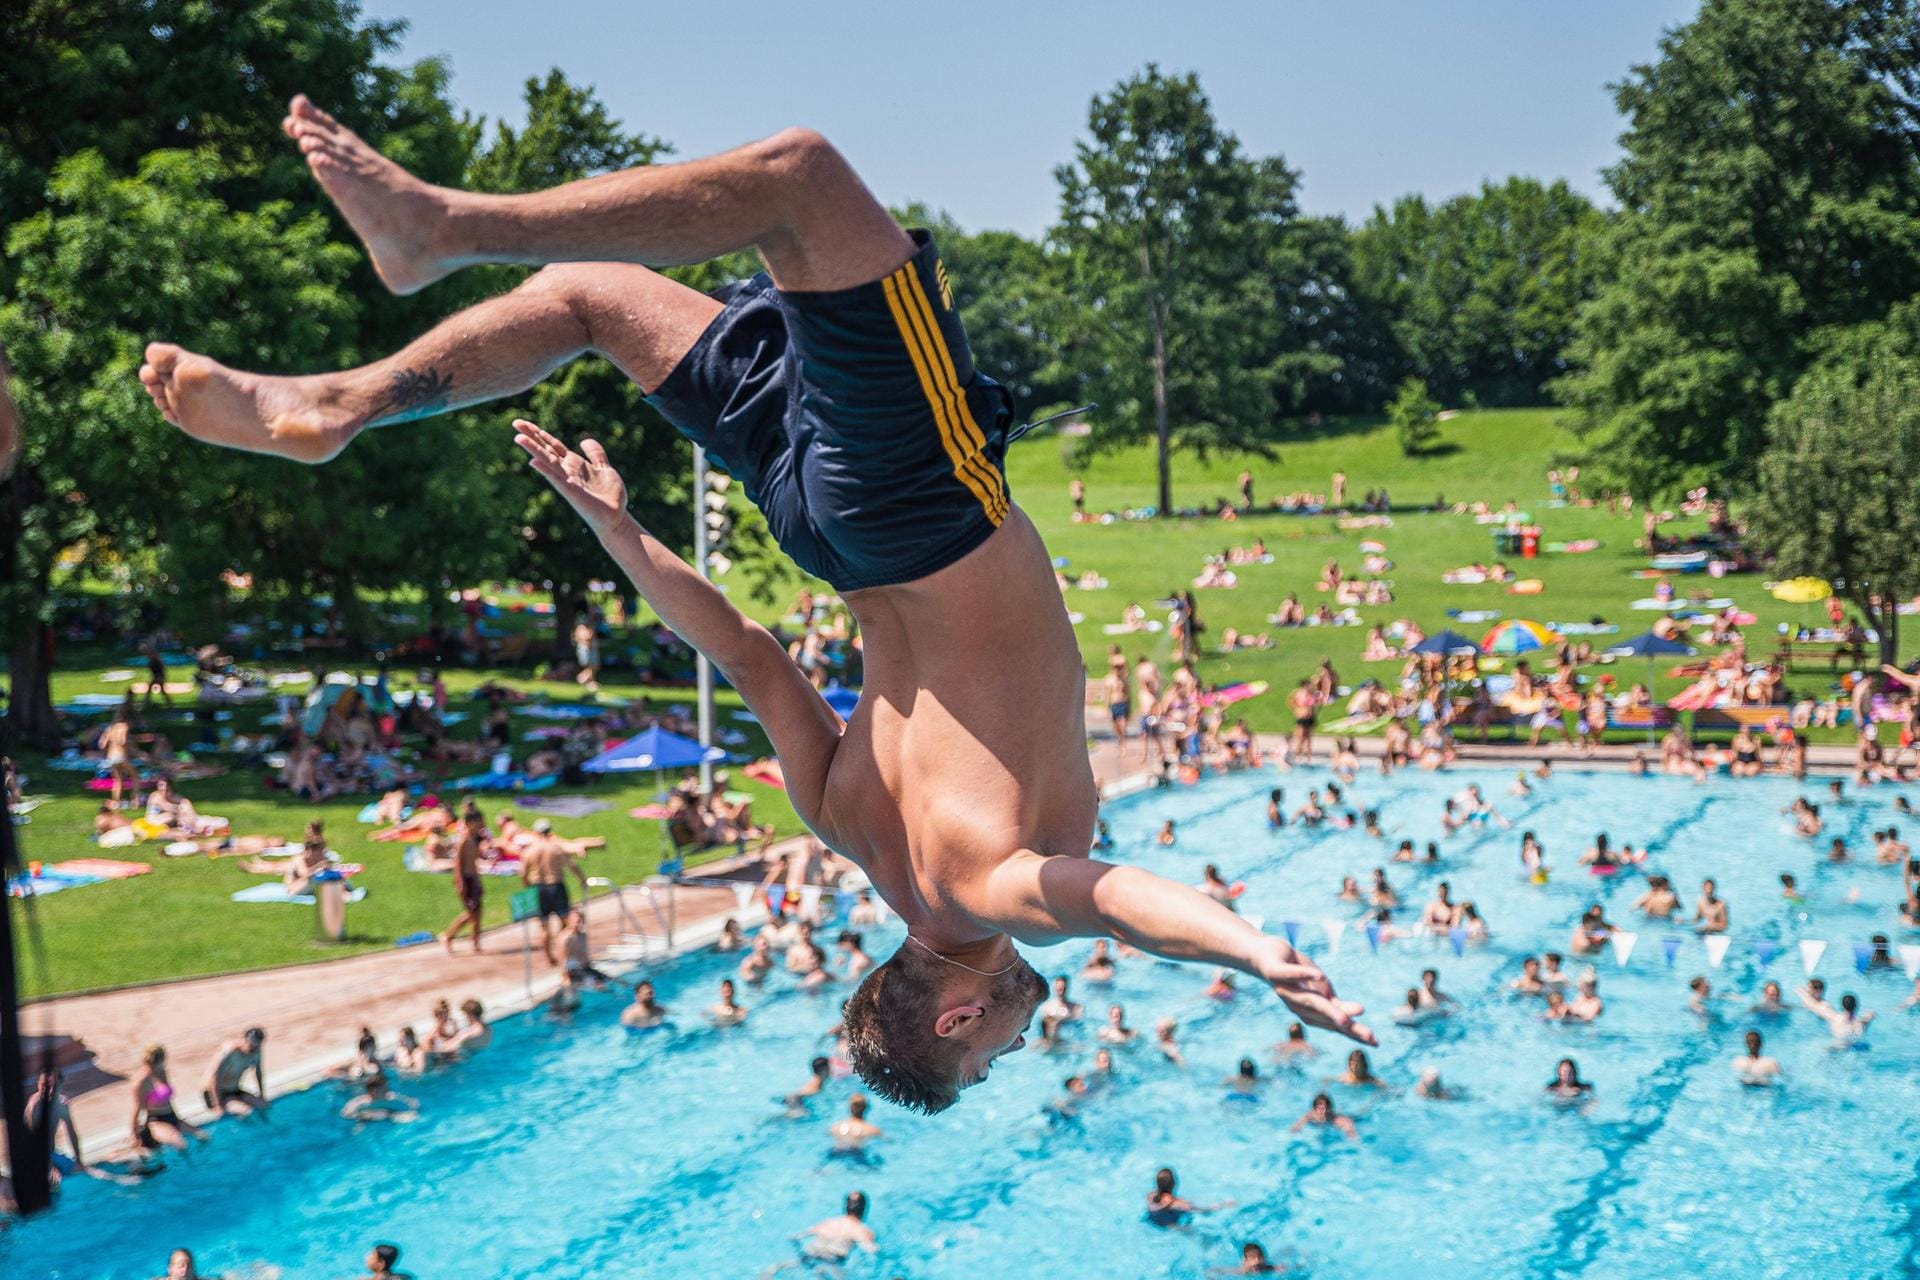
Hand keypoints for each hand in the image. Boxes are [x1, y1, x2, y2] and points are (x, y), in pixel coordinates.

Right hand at [513, 418, 627, 531]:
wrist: (617, 517)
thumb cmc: (610, 496)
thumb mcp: (604, 468)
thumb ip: (595, 454)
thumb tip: (584, 440)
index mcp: (574, 464)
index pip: (553, 445)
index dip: (540, 433)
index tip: (524, 423)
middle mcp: (568, 471)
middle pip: (546, 449)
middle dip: (531, 436)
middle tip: (515, 422)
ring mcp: (568, 481)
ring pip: (548, 461)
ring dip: (533, 450)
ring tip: (519, 438)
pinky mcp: (572, 492)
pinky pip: (557, 479)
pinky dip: (546, 470)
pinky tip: (534, 462)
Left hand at [1255, 935, 1375, 1045]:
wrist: (1265, 955)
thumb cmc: (1296, 975)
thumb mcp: (1320, 990)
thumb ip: (1335, 1004)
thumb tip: (1359, 1012)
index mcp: (1312, 1012)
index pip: (1336, 1026)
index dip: (1355, 1034)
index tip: (1376, 1042)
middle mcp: (1298, 1006)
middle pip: (1325, 1018)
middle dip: (1347, 1028)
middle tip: (1369, 1037)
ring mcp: (1286, 991)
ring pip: (1309, 1002)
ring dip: (1328, 1010)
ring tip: (1346, 1019)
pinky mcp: (1276, 973)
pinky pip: (1291, 974)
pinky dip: (1304, 977)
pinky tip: (1320, 975)